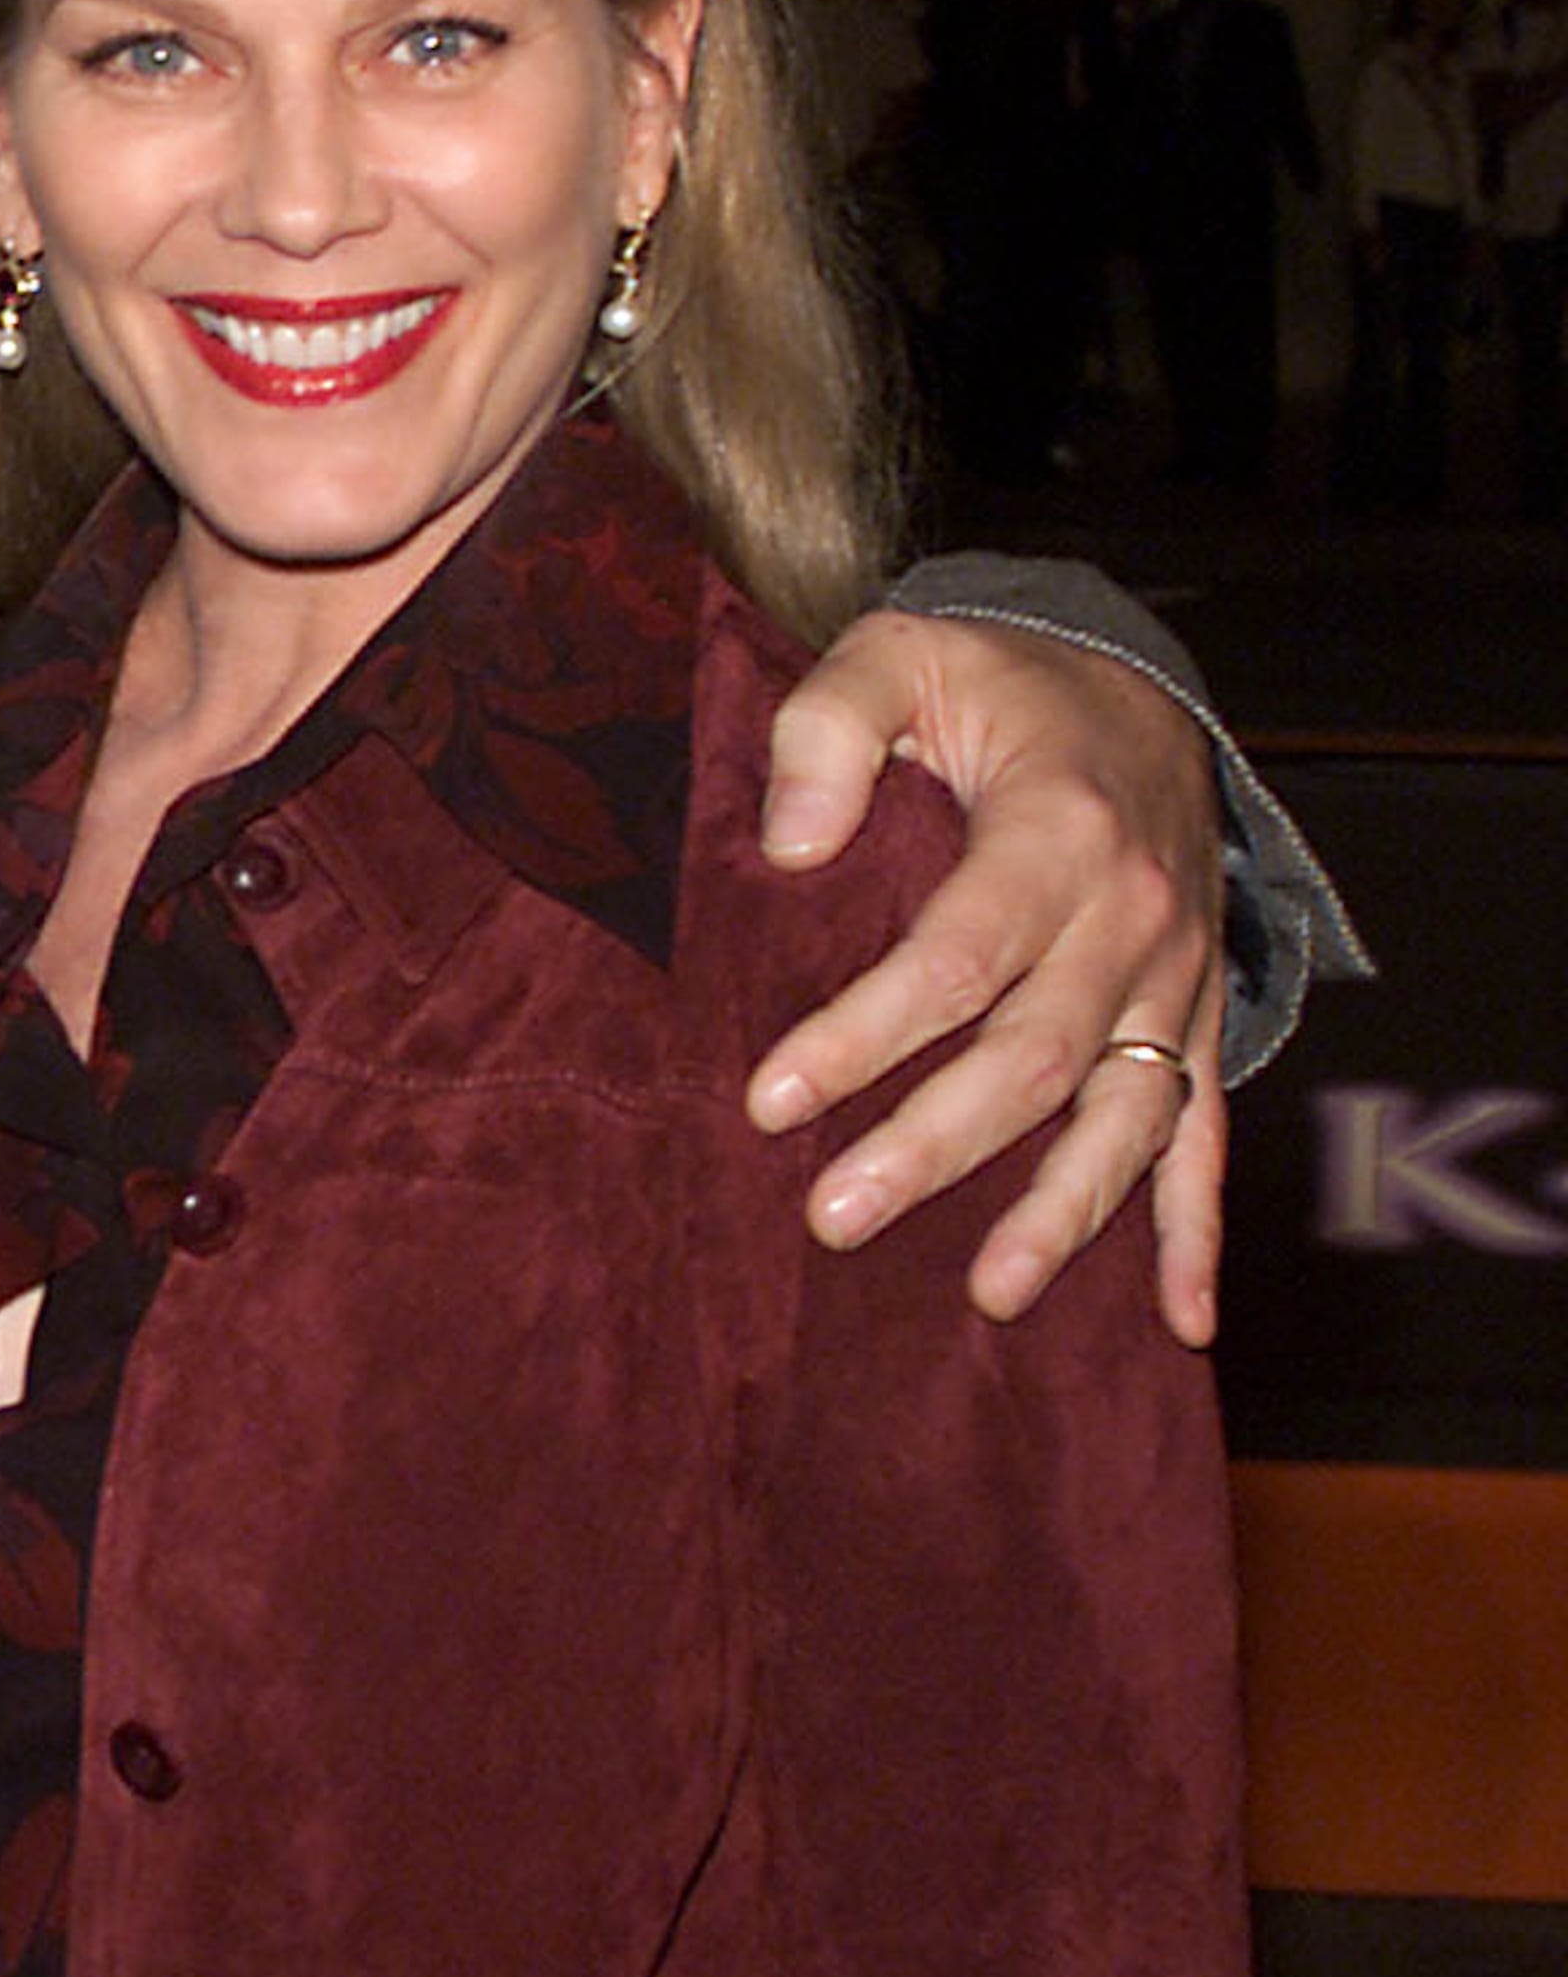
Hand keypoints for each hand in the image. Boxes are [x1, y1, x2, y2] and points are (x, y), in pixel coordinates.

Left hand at [746, 616, 1224, 1343]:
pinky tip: (1181, 1323)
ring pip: (1127, 1116)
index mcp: (1057, 831)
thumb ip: (829, 725)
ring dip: (1062, 1212)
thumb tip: (790, 846)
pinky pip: (1206, 1135)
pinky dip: (1196, 1232)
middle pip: (1035, 1056)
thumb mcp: (900, 652)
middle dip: (935, 1146)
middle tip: (834, 1216)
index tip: (770, 1098)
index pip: (958, 956)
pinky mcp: (1195, 1019)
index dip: (864, 1034)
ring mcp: (1174, 979)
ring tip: (991, 1295)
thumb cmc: (996, 684)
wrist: (1139, 690)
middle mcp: (1132, 918)